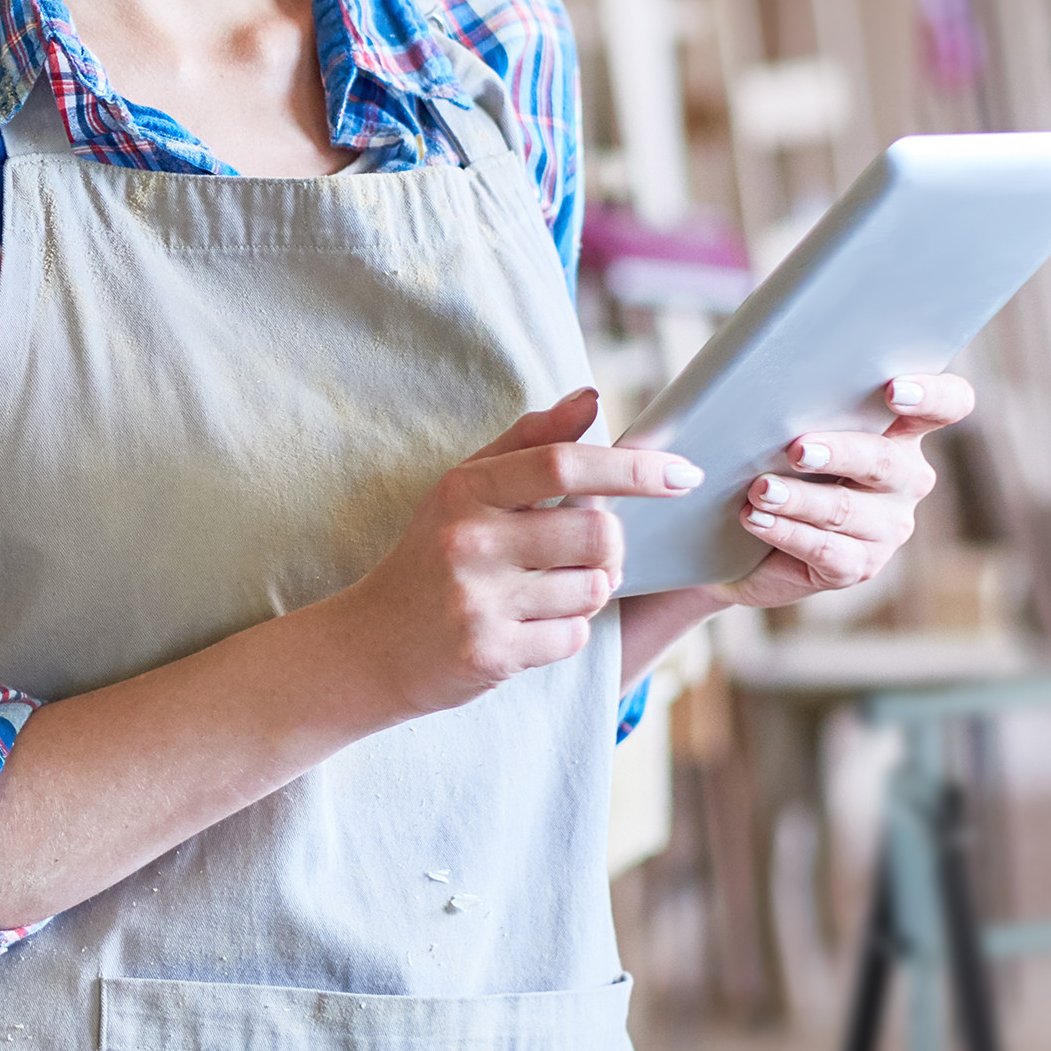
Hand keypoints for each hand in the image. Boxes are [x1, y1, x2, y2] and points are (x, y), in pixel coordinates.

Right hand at [328, 388, 701, 720]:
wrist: (369, 645)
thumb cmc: (429, 556)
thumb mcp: (463, 489)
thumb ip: (528, 441)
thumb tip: (591, 397)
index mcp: (466, 489)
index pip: (563, 464)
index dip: (632, 467)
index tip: (681, 473)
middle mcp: (470, 541)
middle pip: (596, 533)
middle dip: (612, 545)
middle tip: (594, 552)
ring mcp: (479, 601)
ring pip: (592, 589)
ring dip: (589, 590)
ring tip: (551, 590)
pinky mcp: (490, 653)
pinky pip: (572, 636)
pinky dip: (566, 630)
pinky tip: (531, 625)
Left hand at [713, 373, 975, 611]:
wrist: (749, 540)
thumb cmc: (778, 465)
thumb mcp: (795, 431)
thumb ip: (805, 408)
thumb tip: (770, 390)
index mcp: (902, 432)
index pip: (948, 404)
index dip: (932, 396)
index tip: (894, 390)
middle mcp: (906, 479)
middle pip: (885, 461)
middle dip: (840, 453)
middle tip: (798, 449)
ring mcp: (887, 527)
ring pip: (845, 509)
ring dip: (799, 498)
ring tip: (761, 489)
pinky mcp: (859, 566)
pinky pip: (824, 549)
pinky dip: (786, 532)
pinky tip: (757, 519)